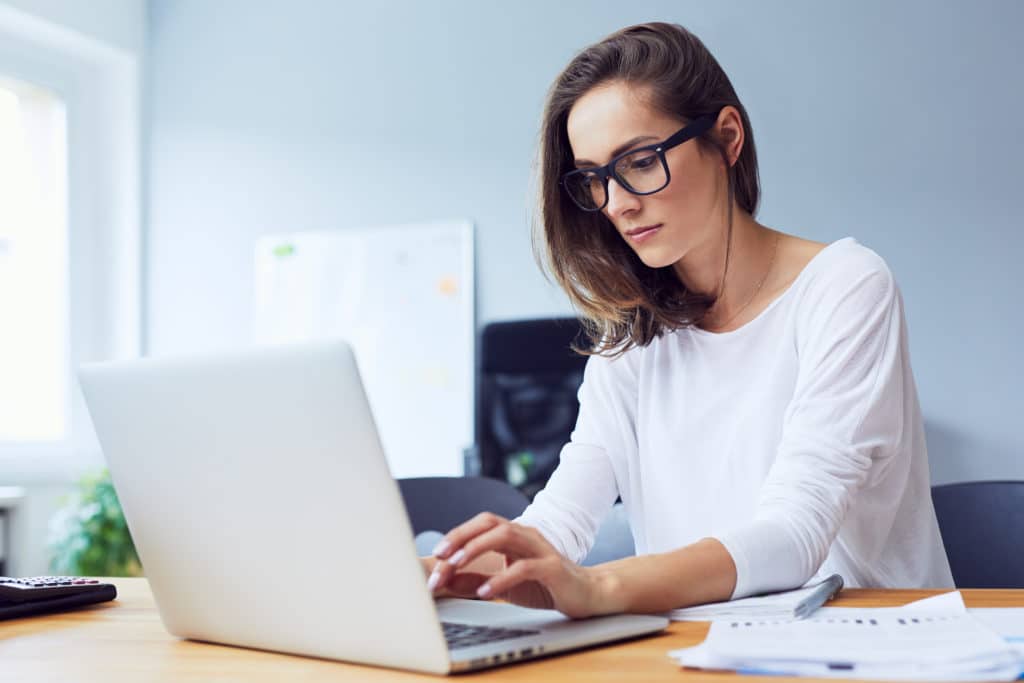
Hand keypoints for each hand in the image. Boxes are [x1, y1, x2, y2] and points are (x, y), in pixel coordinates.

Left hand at [427, 513, 609, 618]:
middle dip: (461, 536)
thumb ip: (476, 582)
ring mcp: (541, 549)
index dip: (457, 534)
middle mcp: (527, 535)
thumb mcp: (504, 585)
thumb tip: (444, 581)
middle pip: (490, 523)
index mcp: (515, 536)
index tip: (437, 554)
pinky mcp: (553, 568)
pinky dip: (501, 578)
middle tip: (441, 556)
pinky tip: (485, 592)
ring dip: (476, 549)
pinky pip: (524, 567)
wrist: (589, 594)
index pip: (481, 524)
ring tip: (457, 565)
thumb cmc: (546, 586)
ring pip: (506, 536)